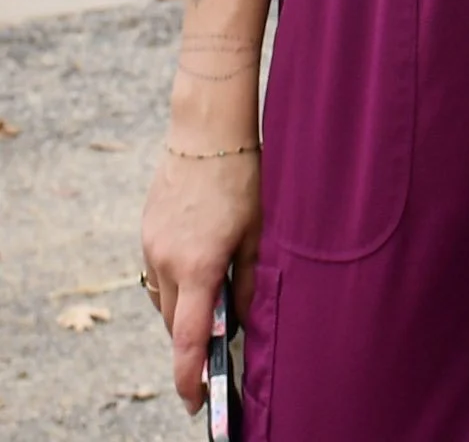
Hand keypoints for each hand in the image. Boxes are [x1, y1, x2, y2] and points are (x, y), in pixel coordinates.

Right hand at [140, 145, 260, 413]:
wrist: (207, 129)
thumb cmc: (243, 177)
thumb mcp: (258, 230)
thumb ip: (250, 281)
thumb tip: (244, 321)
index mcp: (199, 265)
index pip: (189, 337)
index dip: (190, 376)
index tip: (193, 402)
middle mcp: (168, 262)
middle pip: (175, 323)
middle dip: (193, 341)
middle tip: (216, 352)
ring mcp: (151, 247)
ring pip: (164, 299)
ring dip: (185, 310)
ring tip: (214, 301)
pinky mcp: (146, 232)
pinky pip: (158, 274)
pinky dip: (177, 283)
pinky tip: (199, 266)